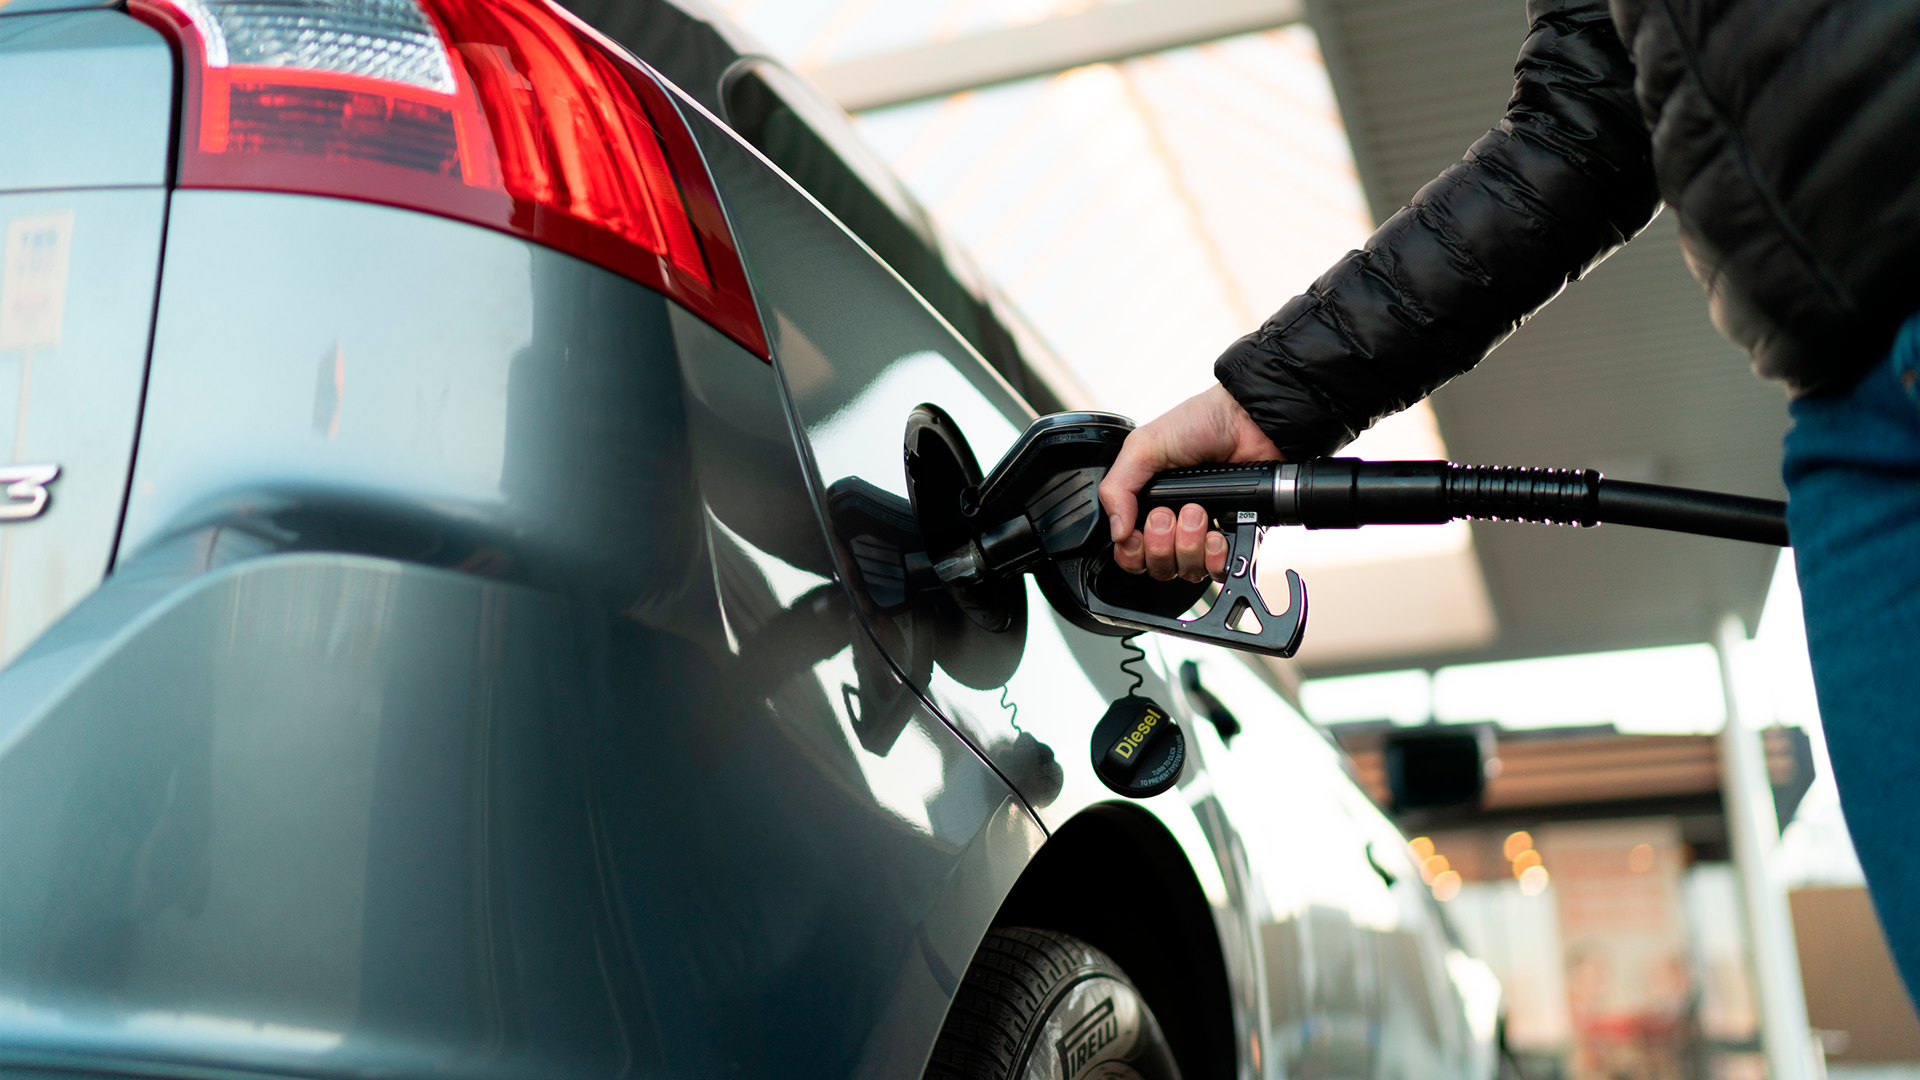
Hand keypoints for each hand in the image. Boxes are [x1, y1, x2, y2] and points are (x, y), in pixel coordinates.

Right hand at [1097, 384, 1283, 581]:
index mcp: (1146, 504)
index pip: (1129, 552)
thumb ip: (1117, 488)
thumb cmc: (1199, 424)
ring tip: (1197, 511)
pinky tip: (1216, 535)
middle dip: (1160, 544)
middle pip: (1156, 567)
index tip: (1136, 534)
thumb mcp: (1143, 446)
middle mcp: (1173, 524)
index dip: (1131, 552)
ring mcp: (1202, 533)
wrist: (1246, 421)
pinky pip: (1217, 570)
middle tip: (1169, 514)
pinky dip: (1214, 558)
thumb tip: (1116, 532)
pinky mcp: (1231, 536)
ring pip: (1185, 571)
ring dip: (1188, 544)